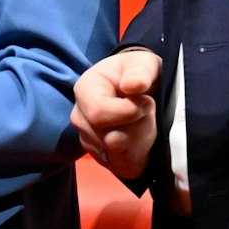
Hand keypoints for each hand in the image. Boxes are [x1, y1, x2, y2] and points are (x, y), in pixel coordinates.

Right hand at [72, 50, 161, 180]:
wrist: (136, 89)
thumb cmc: (137, 73)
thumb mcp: (144, 63)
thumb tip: (133, 86)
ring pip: (116, 154)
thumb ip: (141, 72)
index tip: (147, 101)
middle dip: (137, 127)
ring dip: (139, 140)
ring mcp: (87, 138)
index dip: (129, 112)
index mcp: (85, 89)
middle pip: (108, 138)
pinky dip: (137, 154)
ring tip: (144, 122)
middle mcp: (80, 117)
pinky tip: (140, 136)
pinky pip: (121, 165)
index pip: (99, 113)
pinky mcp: (99, 155)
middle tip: (148, 112)